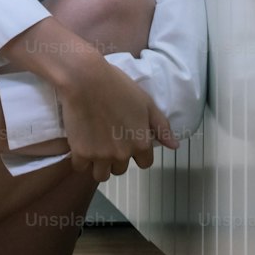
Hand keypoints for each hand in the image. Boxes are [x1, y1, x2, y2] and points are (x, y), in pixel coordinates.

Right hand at [56, 58, 177, 182]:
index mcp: (141, 143)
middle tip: (107, 138)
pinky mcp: (80, 153)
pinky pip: (80, 167)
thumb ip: (162, 127)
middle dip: (116, 158)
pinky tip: (79, 143)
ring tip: (93, 146)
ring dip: (98, 164)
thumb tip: (175, 146)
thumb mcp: (146, 103)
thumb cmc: (118, 87)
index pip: (144, 163)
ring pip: (101, 174)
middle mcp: (122, 154)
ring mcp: (100, 155)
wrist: (86, 79)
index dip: (137, 153)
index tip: (126, 140)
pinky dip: (80, 159)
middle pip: (120, 170)